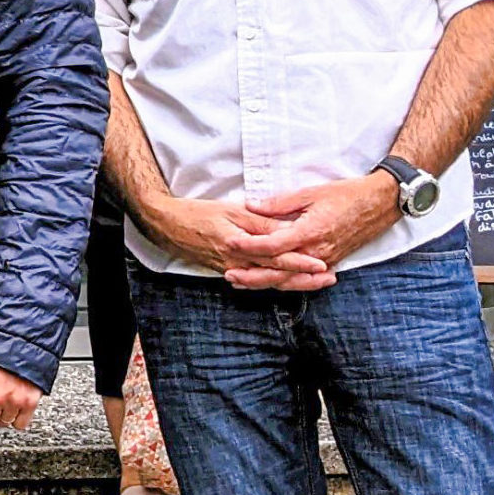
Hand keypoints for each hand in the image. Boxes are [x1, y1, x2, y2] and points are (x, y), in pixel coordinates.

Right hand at [138, 194, 331, 286]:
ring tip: (313, 283)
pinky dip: (269, 282)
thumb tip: (287, 229)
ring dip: (290, 283)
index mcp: (241, 245)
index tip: (323, 265)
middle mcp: (237, 262)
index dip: (301, 262)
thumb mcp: (232, 211)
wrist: (165, 225)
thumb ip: (260, 222)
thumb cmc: (197, 213)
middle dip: (303, 279)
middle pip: (276, 274)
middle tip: (328, 280)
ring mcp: (230, 269)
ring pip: (266, 280)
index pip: (277, 256)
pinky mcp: (223, 270)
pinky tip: (282, 283)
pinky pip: (251, 280)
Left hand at [221, 174, 399, 288]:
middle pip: (279, 271)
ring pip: (290, 279)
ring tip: (241, 282)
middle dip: (252, 275)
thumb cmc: (348, 194)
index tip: (230, 243)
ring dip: (265, 282)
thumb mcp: (312, 192)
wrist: (382, 203)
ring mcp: (325, 260)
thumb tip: (251, 205)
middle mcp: (317, 251)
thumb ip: (280, 203)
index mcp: (310, 231)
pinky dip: (285, 282)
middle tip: (229, 274)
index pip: (273, 245)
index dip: (250, 246)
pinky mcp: (331, 263)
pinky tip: (269, 282)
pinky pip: (304, 278)